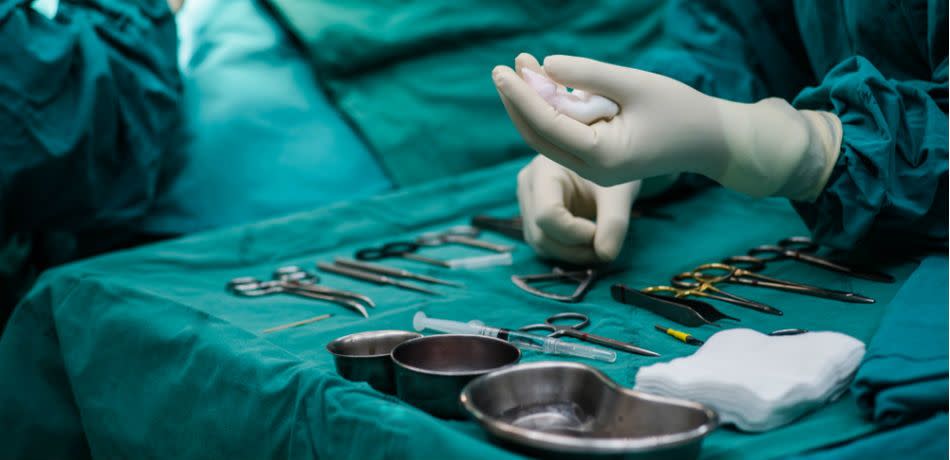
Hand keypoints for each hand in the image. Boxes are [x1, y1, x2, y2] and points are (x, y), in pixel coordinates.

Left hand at [494, 54, 841, 199]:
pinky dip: (551, 111)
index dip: (523, 96)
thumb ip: (590, 75)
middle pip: (540, 135)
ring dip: (532, 105)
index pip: (549, 125)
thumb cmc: (681, 110)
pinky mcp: (598, 161)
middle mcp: (594, 170)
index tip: (503, 71)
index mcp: (604, 158)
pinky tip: (543, 83)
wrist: (712, 142)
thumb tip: (546, 64)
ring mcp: (594, 170)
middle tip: (501, 69)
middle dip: (519, 101)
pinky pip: (564, 136)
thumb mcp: (635, 84)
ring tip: (520, 69)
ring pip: (548, 137)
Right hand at [517, 155, 639, 263]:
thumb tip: (605, 255)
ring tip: (599, 246)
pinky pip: (544, 244)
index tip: (600, 232)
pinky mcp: (533, 216)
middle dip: (574, 249)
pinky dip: (567, 251)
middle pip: (541, 234)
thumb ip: (614, 223)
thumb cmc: (613, 167)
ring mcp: (527, 202)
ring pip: (540, 244)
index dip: (574, 233)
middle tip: (605, 248)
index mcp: (543, 171)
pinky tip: (588, 244)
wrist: (607, 160)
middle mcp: (528, 187)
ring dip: (571, 254)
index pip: (547, 214)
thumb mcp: (618, 192)